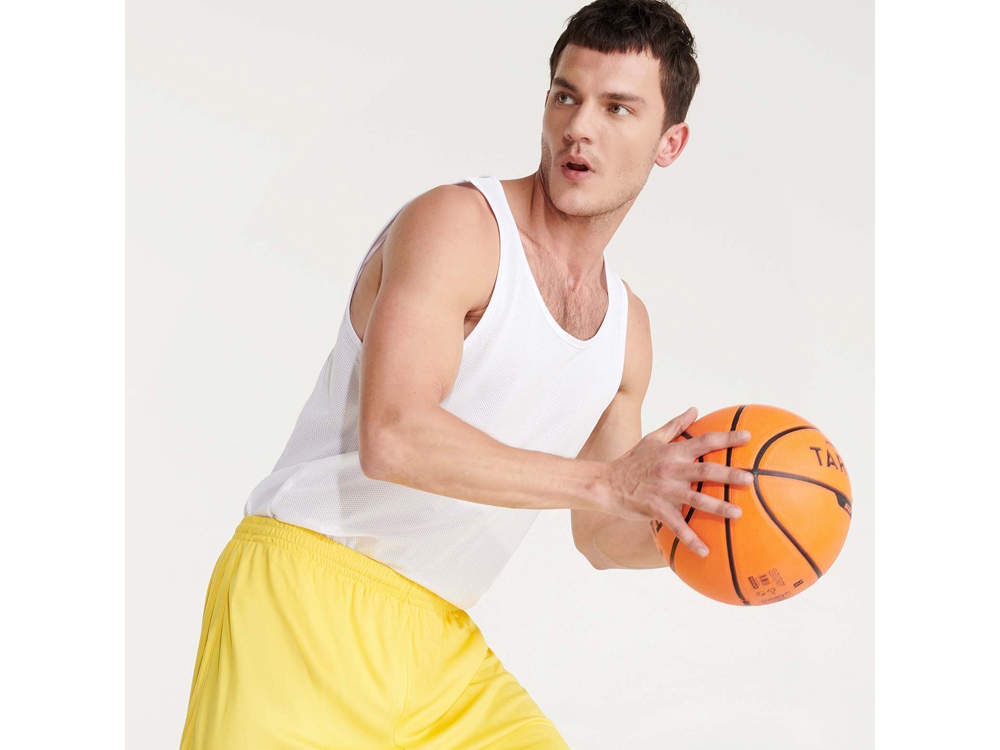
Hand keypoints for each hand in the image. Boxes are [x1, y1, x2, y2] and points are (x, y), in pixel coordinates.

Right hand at [600, 407, 751, 556]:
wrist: (606, 483)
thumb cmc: (632, 461)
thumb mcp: (652, 439)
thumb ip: (675, 425)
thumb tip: (695, 409)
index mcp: (673, 452)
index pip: (704, 441)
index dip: (726, 438)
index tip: (747, 437)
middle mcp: (671, 469)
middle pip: (705, 471)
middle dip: (729, 474)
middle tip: (749, 479)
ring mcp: (664, 490)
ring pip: (695, 499)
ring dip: (718, 507)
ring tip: (737, 513)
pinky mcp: (656, 508)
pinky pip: (676, 525)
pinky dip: (690, 539)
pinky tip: (704, 550)